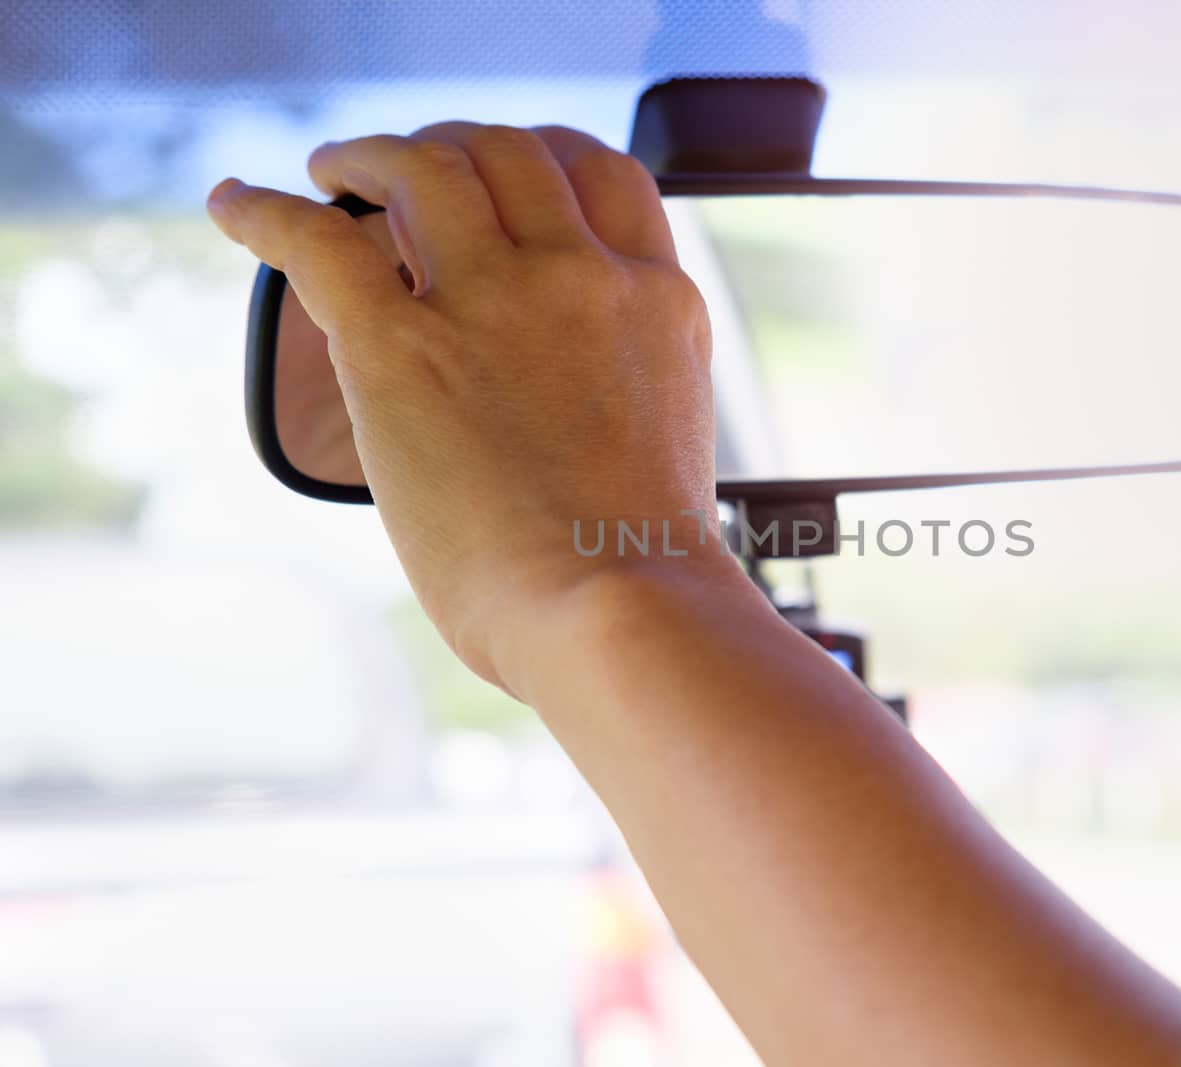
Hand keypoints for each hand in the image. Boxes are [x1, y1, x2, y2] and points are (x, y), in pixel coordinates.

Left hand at [208, 124, 733, 689]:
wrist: (623, 603)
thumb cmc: (645, 565)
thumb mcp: (670, 437)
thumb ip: (621, 389)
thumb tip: (567, 412)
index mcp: (655, 304)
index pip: (607, 180)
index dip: (551, 163)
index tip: (513, 178)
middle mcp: (581, 277)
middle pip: (515, 153)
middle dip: (459, 148)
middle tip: (417, 173)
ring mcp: (496, 300)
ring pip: (426, 167)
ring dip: (371, 157)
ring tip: (336, 171)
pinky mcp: (402, 343)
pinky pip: (315, 240)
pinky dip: (265, 211)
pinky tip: (237, 206)